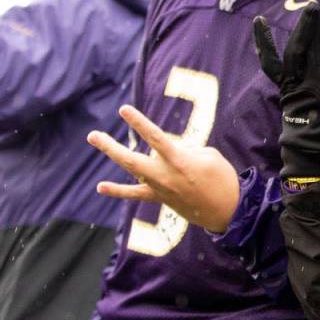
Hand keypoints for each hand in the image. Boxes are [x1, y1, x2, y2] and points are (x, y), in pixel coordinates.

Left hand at [90, 105, 239, 232]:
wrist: (227, 210)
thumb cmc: (222, 179)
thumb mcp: (210, 155)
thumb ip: (187, 149)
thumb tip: (171, 150)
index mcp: (179, 160)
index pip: (154, 137)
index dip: (138, 122)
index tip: (123, 110)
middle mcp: (165, 174)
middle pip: (131, 159)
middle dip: (110, 147)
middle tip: (93, 135)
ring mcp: (160, 187)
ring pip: (131, 170)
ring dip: (114, 154)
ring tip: (98, 140)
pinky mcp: (160, 198)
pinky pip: (136, 194)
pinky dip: (118, 190)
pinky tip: (101, 187)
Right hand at [253, 4, 319, 185]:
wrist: (311, 152)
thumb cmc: (311, 128)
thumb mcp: (316, 104)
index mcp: (288, 88)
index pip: (271, 63)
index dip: (264, 43)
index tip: (259, 21)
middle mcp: (298, 85)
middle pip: (296, 51)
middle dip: (303, 27)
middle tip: (311, 5)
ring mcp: (312, 89)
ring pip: (309, 56)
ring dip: (312, 32)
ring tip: (314, 10)